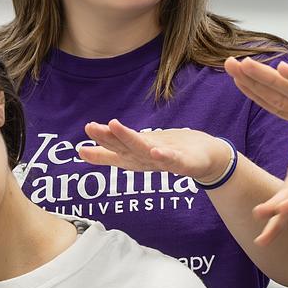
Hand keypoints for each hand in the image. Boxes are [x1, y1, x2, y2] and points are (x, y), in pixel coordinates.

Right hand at [79, 120, 231, 184]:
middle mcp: (148, 160)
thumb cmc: (170, 151)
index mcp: (137, 156)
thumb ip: (111, 152)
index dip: (98, 152)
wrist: (207, 159)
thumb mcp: (138, 148)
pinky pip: (173, 160)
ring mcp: (166, 161)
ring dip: (129, 139)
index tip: (80, 149)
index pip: (115, 152)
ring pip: (144, 150)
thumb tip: (81, 151)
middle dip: (108, 138)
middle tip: (90, 127)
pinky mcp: (185, 163)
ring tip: (114, 125)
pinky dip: (164, 156)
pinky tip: (156, 150)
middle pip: (126, 148)